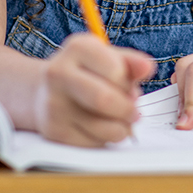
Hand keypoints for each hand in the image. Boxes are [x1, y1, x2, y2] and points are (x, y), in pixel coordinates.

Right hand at [35, 33, 153, 146]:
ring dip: (122, 129)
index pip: (115, 70)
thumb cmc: (86, 73)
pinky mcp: (54, 131)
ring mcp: (53, 104)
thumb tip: (147, 67)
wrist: (44, 91)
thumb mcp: (108, 58)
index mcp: (77, 48)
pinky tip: (99, 128)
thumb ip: (131, 62)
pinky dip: (105, 139)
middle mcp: (59, 73)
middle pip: (105, 100)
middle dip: (128, 110)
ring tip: (120, 121)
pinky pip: (94, 143)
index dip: (128, 83)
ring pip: (104, 128)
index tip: (129, 86)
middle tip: (134, 113)